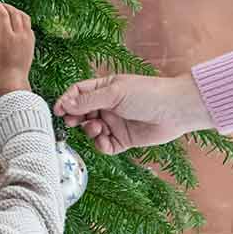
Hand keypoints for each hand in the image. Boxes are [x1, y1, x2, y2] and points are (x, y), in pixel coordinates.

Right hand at [0, 0, 35, 95]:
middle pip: (14, 13)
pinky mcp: (32, 43)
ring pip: (25, 17)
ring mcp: (27, 38)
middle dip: (6, 6)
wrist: (14, 80)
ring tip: (8, 10)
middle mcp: (19, 35)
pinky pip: (29, 26)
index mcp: (7, 36)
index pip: (2, 14)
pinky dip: (23, 20)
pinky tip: (17, 23)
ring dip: (16, 11)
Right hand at [53, 74, 212, 155]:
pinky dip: (101, 144)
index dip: (66, 100)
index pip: (78, 93)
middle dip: (74, 118)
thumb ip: (88, 100)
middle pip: (82, 112)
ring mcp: (115, 122)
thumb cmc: (146, 94)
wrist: (175, 111)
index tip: (57, 110)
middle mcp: (107, 105)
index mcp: (103, 88)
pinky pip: (106, 145)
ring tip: (96, 129)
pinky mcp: (124, 139)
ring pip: (92, 130)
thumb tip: (64, 104)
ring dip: (90, 131)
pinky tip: (104, 140)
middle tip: (70, 122)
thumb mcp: (114, 93)